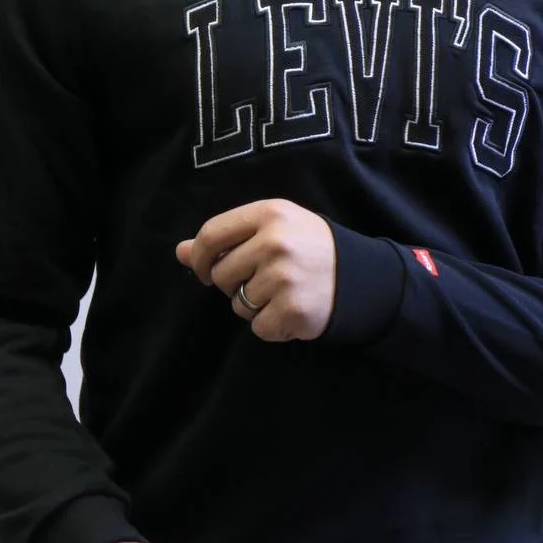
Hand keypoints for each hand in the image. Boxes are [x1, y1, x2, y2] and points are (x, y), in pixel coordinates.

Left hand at [176, 199, 336, 341]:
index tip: (204, 271)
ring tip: (283, 294)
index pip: (210, 235)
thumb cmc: (310, 249)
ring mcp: (284, 278)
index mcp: (269, 214)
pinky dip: (272, 326)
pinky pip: (258, 328)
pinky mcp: (293, 310)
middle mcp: (275, 243)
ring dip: (254, 307)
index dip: (199, 258)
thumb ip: (226, 238)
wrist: (362, 278)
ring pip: (238, 305)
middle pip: (221, 275)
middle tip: (265, 281)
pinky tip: (291, 312)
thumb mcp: (273, 229)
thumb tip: (180, 252)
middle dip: (234, 284)